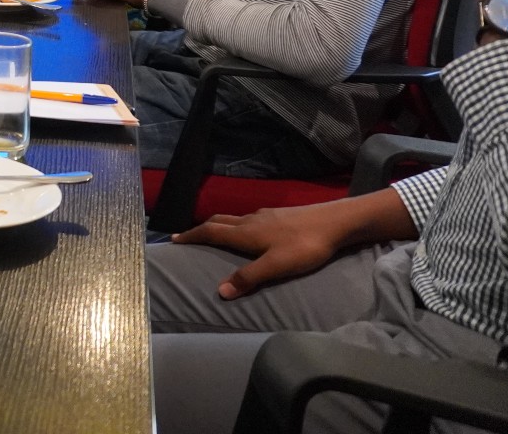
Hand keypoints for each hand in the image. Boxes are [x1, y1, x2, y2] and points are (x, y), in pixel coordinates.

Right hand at [171, 205, 346, 299]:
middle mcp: (250, 220)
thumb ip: (249, 278)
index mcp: (245, 233)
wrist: (334, 222)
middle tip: (188, 236)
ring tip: (214, 235)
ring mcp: (265, 215)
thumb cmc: (304, 246)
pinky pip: (248, 218)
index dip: (191, 236)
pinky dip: (237, 224)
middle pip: (218, 221)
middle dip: (200, 229)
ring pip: (234, 218)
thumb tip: (220, 291)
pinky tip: (249, 231)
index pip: (210, 232)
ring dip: (218, 226)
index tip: (173, 240)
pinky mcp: (278, 215)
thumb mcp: (277, 266)